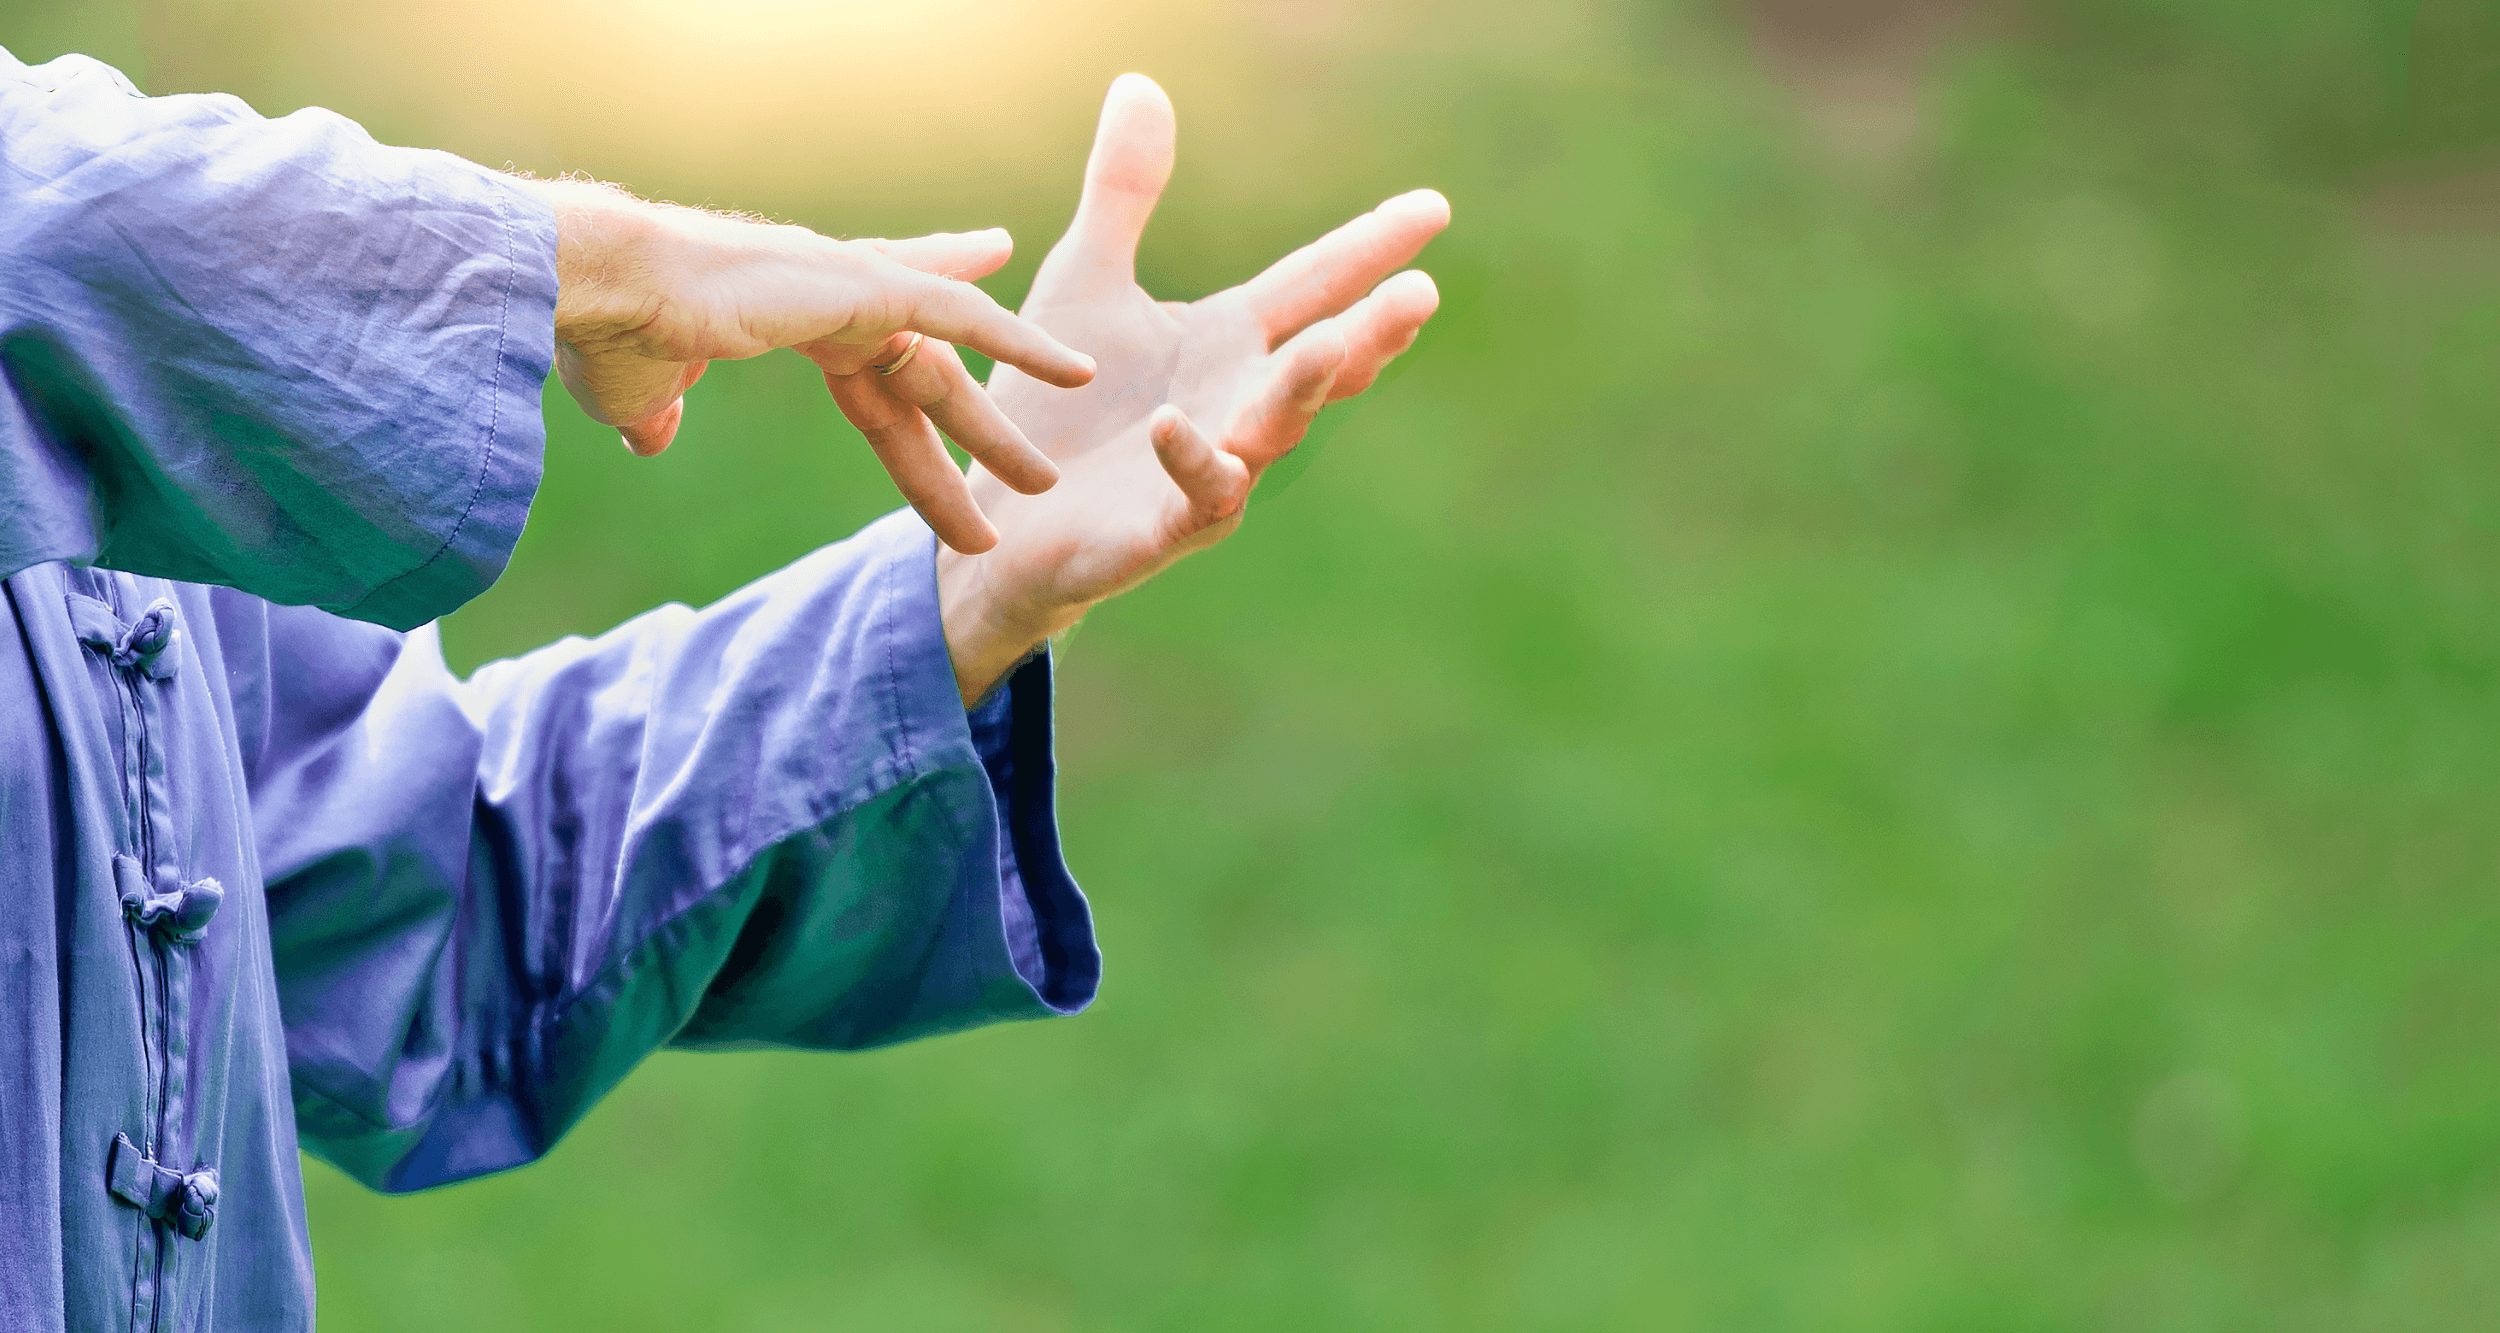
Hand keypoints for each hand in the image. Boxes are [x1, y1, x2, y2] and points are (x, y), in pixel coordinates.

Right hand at [524, 178, 1096, 552]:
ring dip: (997, 423)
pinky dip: (1022, 343)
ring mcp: (853, 286)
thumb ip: (660, 411)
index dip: (911, 374)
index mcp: (783, 315)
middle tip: (1024, 468)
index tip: (945, 376)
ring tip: (1047, 477)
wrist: (605, 289)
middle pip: (920, 378)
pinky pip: (968, 318)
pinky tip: (1076, 372)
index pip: (866, 352)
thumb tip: (649, 437)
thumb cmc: (611, 335)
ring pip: (951, 363)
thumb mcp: (642, 392)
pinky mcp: (868, 286)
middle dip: (967, 429)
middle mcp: (829, 294)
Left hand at [927, 74, 1448, 702]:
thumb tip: (1142, 86)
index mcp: (1230, 345)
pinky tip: (1179, 424)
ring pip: (1275, 429)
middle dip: (1373, 331)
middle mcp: (1237, 406)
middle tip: (1421, 293)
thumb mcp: (1085, 280)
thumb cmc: (1056, 406)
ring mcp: (1212, 470)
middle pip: (1321, 364)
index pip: (1314, 285)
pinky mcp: (1164, 527)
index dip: (1370, 248)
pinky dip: (1192, 459)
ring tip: (1335, 346)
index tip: (1433, 208)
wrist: (1002, 518)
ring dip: (1303, 390)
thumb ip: (1124, 194)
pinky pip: (1194, 494)